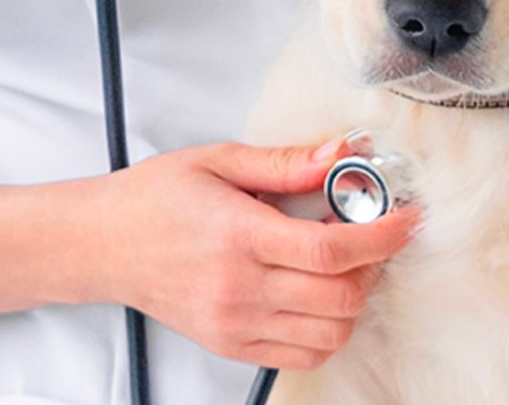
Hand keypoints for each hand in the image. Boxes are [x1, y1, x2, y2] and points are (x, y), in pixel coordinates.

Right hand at [93, 140, 418, 370]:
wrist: (102, 244)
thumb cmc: (157, 198)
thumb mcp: (220, 161)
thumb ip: (288, 162)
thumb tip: (342, 153)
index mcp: (239, 236)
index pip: (332, 251)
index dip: (383, 237)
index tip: (407, 219)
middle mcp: (239, 288)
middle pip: (340, 296)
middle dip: (376, 264)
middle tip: (376, 234)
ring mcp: (235, 323)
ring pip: (330, 332)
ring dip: (356, 298)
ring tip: (348, 264)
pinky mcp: (231, 345)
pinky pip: (303, 354)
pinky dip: (329, 330)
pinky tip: (322, 295)